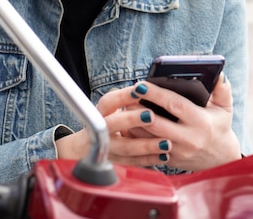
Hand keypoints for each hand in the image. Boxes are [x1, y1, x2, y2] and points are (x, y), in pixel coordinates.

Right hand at [55, 86, 170, 166]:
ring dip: (147, 145)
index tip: (139, 90)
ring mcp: (106, 148)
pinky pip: (133, 163)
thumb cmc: (108, 122)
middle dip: (131, 119)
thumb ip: (128, 102)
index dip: (122, 96)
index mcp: (101, 113)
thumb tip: (150, 89)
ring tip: (166, 143)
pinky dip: (149, 160)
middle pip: (112, 124)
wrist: (85, 149)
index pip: (108, 102)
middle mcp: (101, 130)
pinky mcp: (116, 163)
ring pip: (125, 148)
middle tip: (151, 116)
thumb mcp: (111, 110)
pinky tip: (164, 156)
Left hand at [129, 74, 241, 170]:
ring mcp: (177, 152)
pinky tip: (127, 124)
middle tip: (127, 95)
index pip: (175, 105)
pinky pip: (147, 149)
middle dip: (138, 109)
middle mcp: (188, 139)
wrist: (220, 160)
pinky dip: (135, 137)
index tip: (141, 84)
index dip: (156, 94)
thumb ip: (223, 89)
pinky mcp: (169, 161)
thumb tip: (219, 73)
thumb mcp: (225, 108)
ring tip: (124, 107)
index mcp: (200, 122)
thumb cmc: (220, 127)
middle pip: (156, 123)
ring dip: (133, 122)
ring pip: (147, 138)